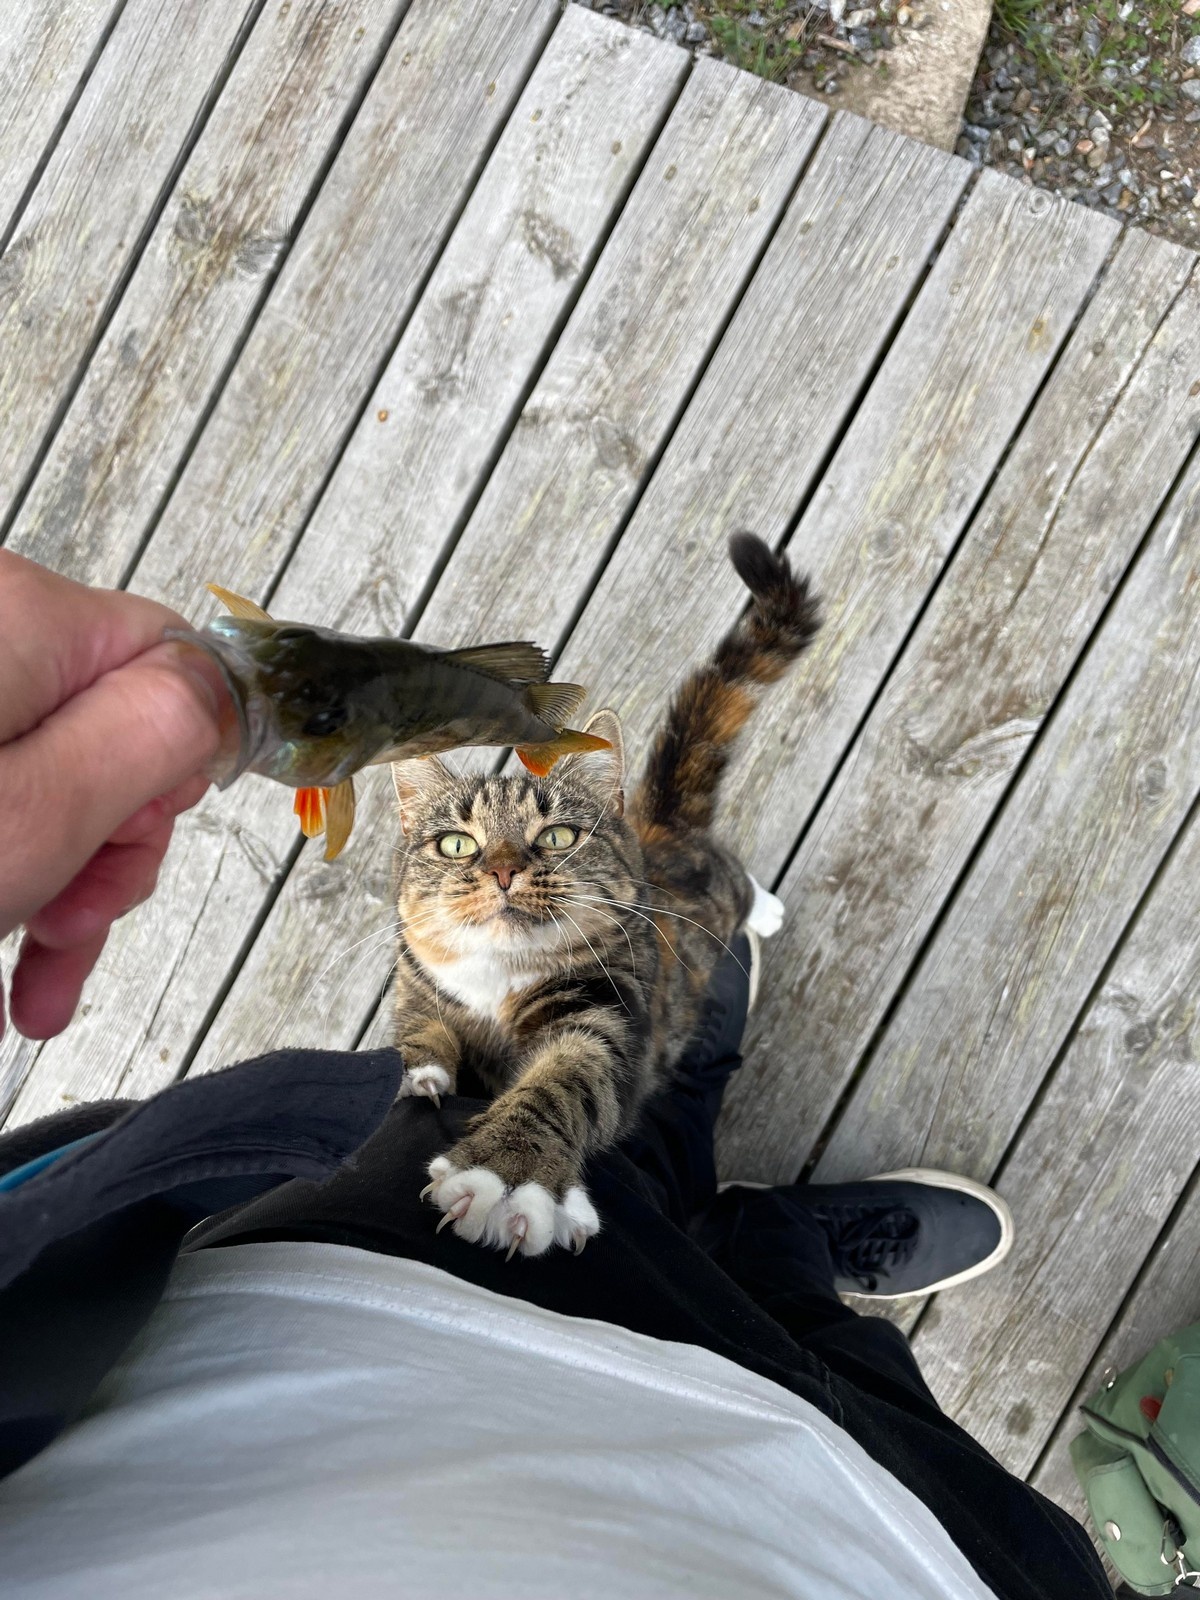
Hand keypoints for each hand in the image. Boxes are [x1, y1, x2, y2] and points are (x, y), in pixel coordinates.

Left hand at [0, 552, 233, 1040]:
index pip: (171, 662)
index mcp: (21, 616)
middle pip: (105, 727)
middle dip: (105, 846)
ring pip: (40, 774)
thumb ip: (158, 732)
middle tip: (73, 923)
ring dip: (52, 883)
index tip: (134, 846)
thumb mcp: (40, 810)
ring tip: (26, 979)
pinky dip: (2, 866)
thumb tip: (225, 692)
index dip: (173, 766)